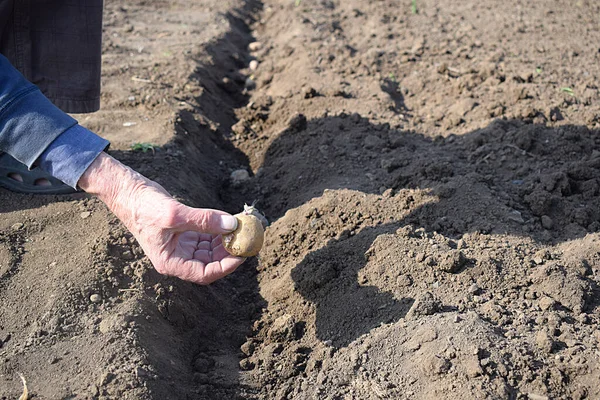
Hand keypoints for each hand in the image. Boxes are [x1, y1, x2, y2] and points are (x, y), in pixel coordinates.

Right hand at [78, 153, 244, 283]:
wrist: (128, 192)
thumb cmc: (144, 207)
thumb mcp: (175, 215)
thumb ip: (204, 220)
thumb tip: (232, 224)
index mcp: (171, 262)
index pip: (205, 273)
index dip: (226, 266)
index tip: (243, 254)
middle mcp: (177, 257)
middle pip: (211, 263)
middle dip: (229, 252)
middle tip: (248, 240)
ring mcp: (181, 246)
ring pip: (210, 250)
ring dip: (226, 241)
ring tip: (242, 229)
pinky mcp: (184, 232)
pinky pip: (206, 237)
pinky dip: (219, 231)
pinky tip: (230, 222)